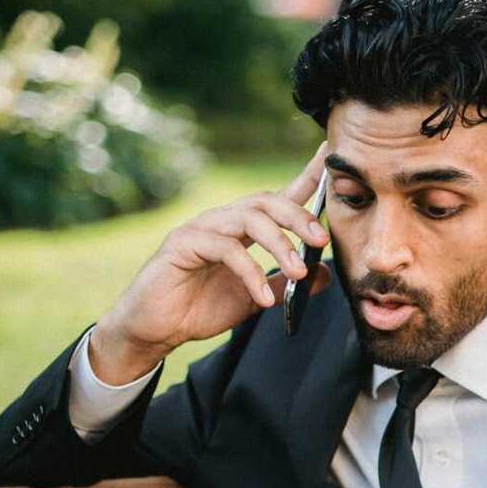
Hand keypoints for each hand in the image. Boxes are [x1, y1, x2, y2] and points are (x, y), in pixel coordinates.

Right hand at [90, 142, 333, 382]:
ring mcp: (201, 229)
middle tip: (321, 239)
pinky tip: (264, 298)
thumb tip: (325, 273)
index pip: (278, 197)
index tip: (330, 157)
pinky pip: (225, 249)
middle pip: (266, 201)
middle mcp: (222, 221)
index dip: (306, 178)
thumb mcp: (255, 297)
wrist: (156, 330)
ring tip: (297, 272)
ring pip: (248, 219)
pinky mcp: (181, 244)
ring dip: (279, 244)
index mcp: (241, 229)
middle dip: (298, 216)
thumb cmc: (200, 307)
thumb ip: (287, 283)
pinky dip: (250, 273)